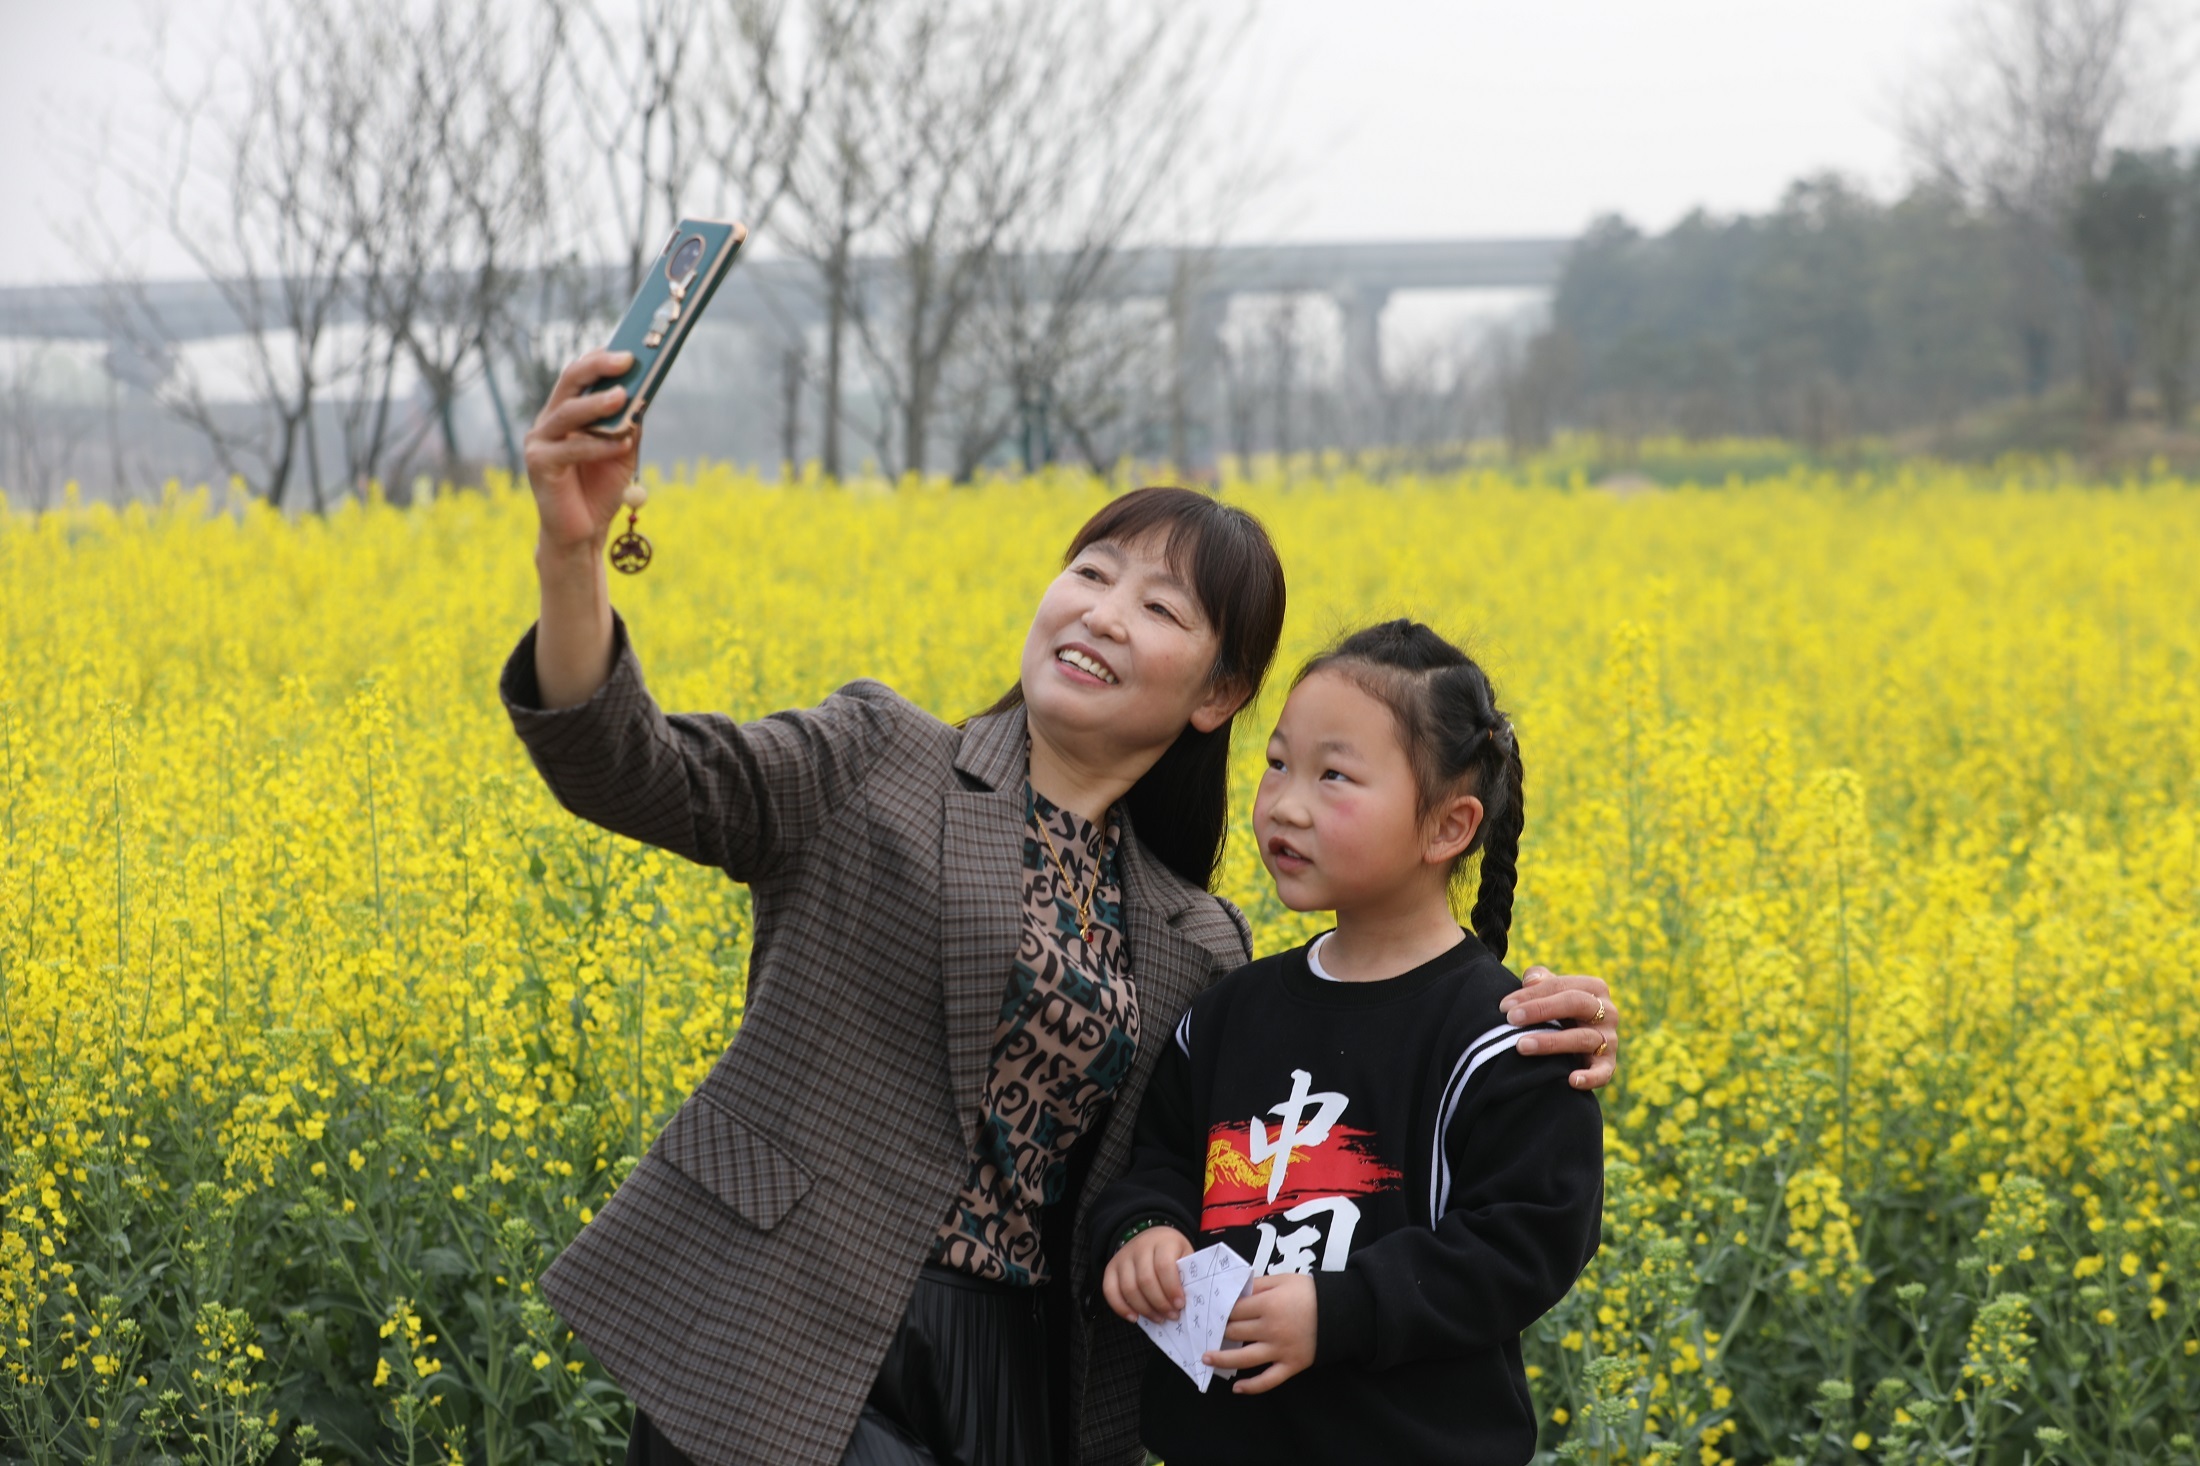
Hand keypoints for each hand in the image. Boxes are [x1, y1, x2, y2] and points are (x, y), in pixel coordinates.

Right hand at [523, 350, 640, 555]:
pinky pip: (572, 449)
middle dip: (598, 368)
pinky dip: (600, 445)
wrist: (581, 534)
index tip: (629, 348)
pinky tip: (623, 444)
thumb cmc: (600, 490)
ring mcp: (539, 442)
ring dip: (597, 404)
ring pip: (568, 413)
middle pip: (569, 383)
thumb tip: (644, 393)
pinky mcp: (538, 465)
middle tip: (626, 360)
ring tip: (623, 396)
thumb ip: (627, 423)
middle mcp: (548, 422)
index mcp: (565, 413)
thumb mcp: (621, 451)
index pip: (578, 376)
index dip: (600, 359)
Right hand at [1102, 1225, 1192, 1322]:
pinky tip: (1135, 1318)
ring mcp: (1122, 1257)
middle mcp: (1139, 1247)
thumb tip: (1185, 1302)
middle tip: (1172, 1316)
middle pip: (1145, 1280)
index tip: (1180, 1304)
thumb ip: (1186, 1274)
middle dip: (1160, 1303)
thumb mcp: (1185, 1255)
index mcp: (1162, 1241)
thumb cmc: (1172, 1252)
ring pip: (1129, 1288)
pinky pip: (1110, 1291)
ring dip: (1144, 1309)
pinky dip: (1121, 1308)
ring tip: (1159, 1318)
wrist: (1152, 1237)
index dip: (1171, 1288)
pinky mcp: (1111, 1268)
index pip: (1164, 1266)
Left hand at [1207, 1274, 1315, 1393]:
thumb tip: (1236, 1290)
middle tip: (1204, 1333)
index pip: (1234, 1310)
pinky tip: (1236, 1388)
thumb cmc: (1310, 1292)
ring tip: (1205, 1359)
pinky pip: (1268, 1380)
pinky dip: (1251, 1387)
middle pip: (1235, 1332)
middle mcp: (1270, 1329)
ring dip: (1222, 1359)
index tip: (1209, 1313)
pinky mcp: (1291, 1365)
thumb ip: (1258, 1284)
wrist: (1340, 1312)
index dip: (1219, 1311)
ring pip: (1244, 1358)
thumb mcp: (1284, 1280)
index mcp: (1267, 1304)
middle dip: (1218, 1332)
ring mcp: (1280, 1350)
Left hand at [1500, 969, 1618, 1090]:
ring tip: (1522, 1046)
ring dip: (1551, 1042)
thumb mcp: (1551, 992)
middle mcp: (1608, 1012)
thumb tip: (1530, 979)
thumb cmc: (1557, 1012)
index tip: (1505, 1006)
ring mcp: (1609, 1039)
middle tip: (1511, 1019)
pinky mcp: (1609, 1064)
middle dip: (1541, 1010)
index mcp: (1594, 988)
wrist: (1573, 1045)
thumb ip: (1540, 980)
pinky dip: (1590, 1077)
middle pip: (1576, 1003)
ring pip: (1583, 1038)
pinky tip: (1571, 1080)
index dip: (1531, 994)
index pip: (1561, 985)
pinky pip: (1603, 1072)